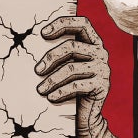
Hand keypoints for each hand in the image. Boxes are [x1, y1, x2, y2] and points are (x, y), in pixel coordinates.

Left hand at [37, 12, 116, 137]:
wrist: (89, 114)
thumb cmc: (75, 85)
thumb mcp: (71, 65)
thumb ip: (62, 54)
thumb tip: (35, 48)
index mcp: (94, 42)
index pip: (82, 24)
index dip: (63, 24)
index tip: (43, 33)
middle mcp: (100, 52)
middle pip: (71, 47)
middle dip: (50, 57)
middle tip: (37, 70)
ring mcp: (102, 69)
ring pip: (71, 68)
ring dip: (52, 79)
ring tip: (40, 89)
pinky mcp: (101, 86)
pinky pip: (76, 86)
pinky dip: (61, 91)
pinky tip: (51, 97)